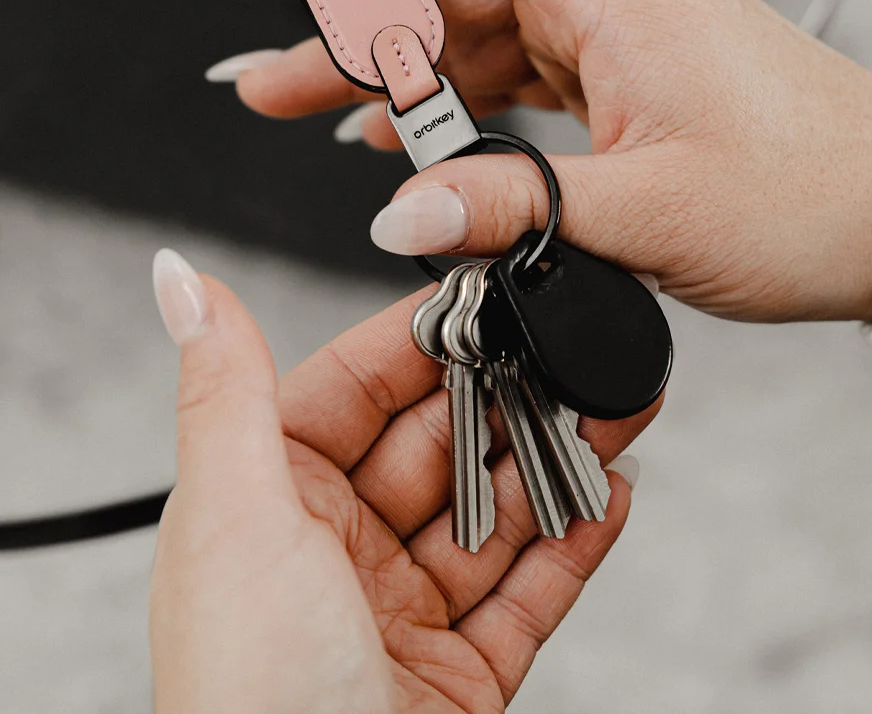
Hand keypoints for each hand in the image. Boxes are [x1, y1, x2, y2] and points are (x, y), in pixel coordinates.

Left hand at [149, 250, 648, 713]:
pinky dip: (575, 543)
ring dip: (553, 465)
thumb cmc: (247, 696)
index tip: (477, 297)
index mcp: (271, 502)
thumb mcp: (233, 514)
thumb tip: (183, 278)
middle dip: (504, 401)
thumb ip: (225, 389)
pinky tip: (610, 496)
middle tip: (566, 355)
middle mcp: (336, 552)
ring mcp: (403, 612)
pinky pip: (530, 590)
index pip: (355, 392)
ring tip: (609, 413)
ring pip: (494, 515)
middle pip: (439, 449)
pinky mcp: (462, 672)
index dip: (419, 345)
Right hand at [181, 0, 871, 323]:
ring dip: (372, 62)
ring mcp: (606, 34)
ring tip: (278, 86)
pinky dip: (442, 102)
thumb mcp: (648, 213)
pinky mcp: (612, 77)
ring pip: (460, 29)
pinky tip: (387, 132)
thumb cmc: (805, 197)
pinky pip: (504, 74)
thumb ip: (513, 207)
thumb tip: (401, 215)